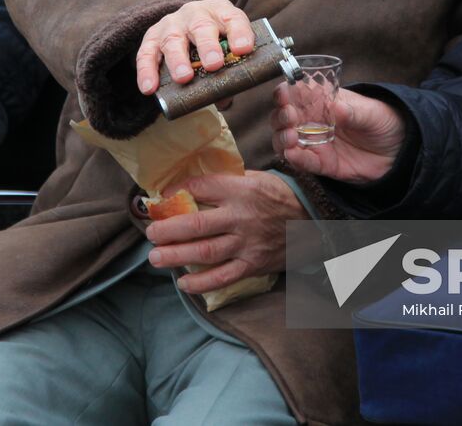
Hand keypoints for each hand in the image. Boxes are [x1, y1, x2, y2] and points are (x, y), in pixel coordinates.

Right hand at [135, 0, 254, 94]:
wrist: (185, 22)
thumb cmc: (213, 40)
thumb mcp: (225, 45)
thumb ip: (230, 70)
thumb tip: (224, 98)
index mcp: (221, 13)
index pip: (234, 19)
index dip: (240, 33)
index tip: (243, 49)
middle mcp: (196, 14)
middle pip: (201, 27)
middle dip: (207, 46)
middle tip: (213, 64)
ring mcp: (172, 24)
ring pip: (173, 39)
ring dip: (178, 59)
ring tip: (184, 78)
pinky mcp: (152, 36)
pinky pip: (146, 53)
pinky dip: (146, 70)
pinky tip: (149, 87)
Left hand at [145, 170, 305, 294]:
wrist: (312, 223)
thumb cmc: (277, 197)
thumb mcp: (255, 178)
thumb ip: (226, 181)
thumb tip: (189, 185)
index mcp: (241, 189)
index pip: (201, 188)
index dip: (176, 192)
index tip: (159, 198)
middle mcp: (241, 216)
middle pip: (197, 224)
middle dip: (168, 229)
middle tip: (150, 233)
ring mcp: (247, 243)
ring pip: (205, 252)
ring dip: (176, 256)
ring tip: (155, 257)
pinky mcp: (252, 265)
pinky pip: (223, 277)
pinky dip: (201, 283)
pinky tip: (183, 283)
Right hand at [272, 86, 404, 183]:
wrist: (400, 151)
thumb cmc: (384, 122)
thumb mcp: (372, 113)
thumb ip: (354, 112)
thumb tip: (337, 107)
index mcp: (322, 101)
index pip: (295, 94)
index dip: (284, 93)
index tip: (284, 95)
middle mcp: (313, 121)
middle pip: (283, 118)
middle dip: (280, 116)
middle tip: (290, 116)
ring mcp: (315, 143)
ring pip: (285, 141)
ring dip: (282, 138)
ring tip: (291, 137)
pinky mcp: (322, 164)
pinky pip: (302, 162)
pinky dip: (295, 159)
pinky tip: (293, 154)